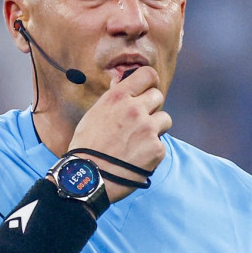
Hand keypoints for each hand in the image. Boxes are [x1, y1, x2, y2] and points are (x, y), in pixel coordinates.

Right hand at [67, 67, 171, 203]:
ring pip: (165, 119)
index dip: (149, 82)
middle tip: (139, 122)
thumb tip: (120, 82)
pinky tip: (137, 158)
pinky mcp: (157, 149)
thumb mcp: (94, 114)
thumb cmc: (86, 147)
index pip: (147, 75)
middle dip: (151, 107)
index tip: (147, 90)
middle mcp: (135, 109)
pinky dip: (152, 151)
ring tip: (139, 141)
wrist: (88, 178)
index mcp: (118, 97)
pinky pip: (161, 144)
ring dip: (155, 128)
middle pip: (158, 96)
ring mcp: (148, 129)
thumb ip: (113, 98)